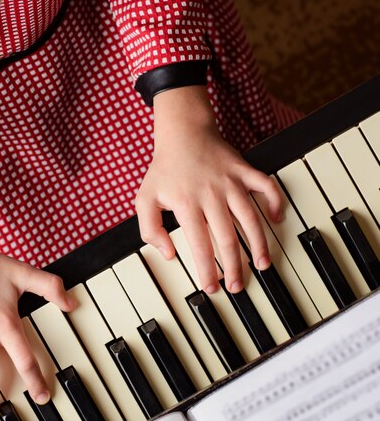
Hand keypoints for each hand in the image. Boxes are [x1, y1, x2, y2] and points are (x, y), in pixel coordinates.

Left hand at [135, 86, 282, 293]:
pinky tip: (277, 219)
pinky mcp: (244, 170)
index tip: (211, 287)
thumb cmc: (164, 169)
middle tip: (237, 286)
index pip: (200, 245)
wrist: (182, 132)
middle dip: (235, 266)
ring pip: (250, 218)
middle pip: (228, 237)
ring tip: (263, 265)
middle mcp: (211, 195)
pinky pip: (267, 186)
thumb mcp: (144, 199)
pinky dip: (276, 202)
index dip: (207, 270)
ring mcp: (231, 182)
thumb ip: (150, 229)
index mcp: (186, 204)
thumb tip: (169, 254)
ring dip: (259, 243)